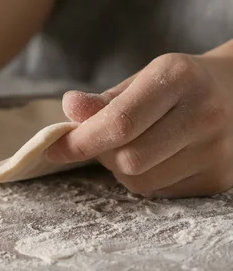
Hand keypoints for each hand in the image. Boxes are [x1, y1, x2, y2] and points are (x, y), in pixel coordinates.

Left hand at [45, 47, 232, 197]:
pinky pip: (160, 192)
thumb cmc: (178, 85)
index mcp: (178, 78)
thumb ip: (104, 100)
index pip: (120, 122)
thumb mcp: (142, 79)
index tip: (54, 147)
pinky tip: (159, 156)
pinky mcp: (221, 178)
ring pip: (141, 182)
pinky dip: (145, 178)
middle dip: (103, 155)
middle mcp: (204, 114)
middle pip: (129, 160)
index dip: (81, 141)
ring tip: (136, 144)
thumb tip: (69, 108)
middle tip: (103, 140)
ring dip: (121, 169)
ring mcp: (218, 151)